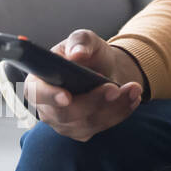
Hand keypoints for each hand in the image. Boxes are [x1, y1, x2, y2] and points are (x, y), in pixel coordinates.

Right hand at [26, 30, 144, 141]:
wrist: (104, 68)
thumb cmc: (87, 54)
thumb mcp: (84, 40)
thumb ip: (79, 42)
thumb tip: (77, 53)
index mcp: (38, 82)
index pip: (37, 93)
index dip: (50, 97)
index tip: (67, 97)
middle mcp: (47, 107)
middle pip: (66, 114)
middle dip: (93, 101)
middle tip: (113, 88)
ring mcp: (64, 123)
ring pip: (89, 122)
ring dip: (115, 106)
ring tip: (133, 88)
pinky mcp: (83, 130)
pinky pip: (103, 126)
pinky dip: (122, 111)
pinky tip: (133, 97)